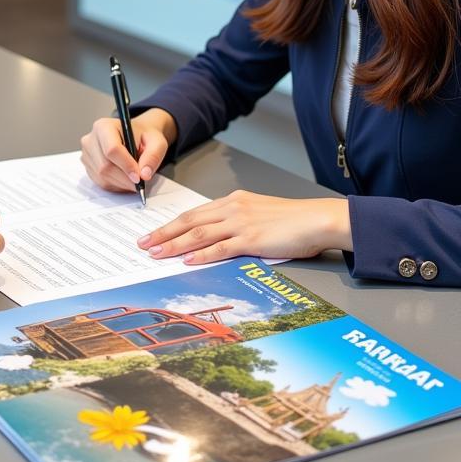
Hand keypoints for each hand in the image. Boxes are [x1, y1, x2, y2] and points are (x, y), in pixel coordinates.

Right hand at [80, 108, 176, 192]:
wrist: (135, 136)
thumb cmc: (143, 136)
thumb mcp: (156, 141)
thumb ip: (153, 156)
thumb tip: (144, 174)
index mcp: (104, 126)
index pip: (112, 149)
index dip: (126, 165)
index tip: (139, 176)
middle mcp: (91, 139)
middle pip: (105, 166)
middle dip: (125, 178)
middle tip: (140, 182)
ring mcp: (87, 154)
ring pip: (102, 176)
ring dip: (121, 183)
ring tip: (134, 179)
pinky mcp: (88, 167)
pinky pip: (100, 182)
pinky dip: (115, 185)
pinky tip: (125, 179)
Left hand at [138, 190, 351, 263]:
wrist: (317, 219)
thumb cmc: (293, 220)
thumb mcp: (259, 213)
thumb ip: (238, 221)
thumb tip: (218, 237)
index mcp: (233, 201)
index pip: (194, 213)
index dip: (171, 224)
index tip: (154, 233)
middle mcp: (233, 209)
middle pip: (189, 221)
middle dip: (163, 233)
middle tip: (142, 244)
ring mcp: (241, 223)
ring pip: (199, 234)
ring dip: (174, 245)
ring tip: (155, 253)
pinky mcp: (252, 239)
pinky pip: (220, 247)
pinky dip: (201, 254)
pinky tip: (186, 260)